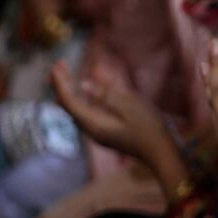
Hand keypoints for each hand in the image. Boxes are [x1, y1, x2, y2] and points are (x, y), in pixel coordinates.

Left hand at [50, 61, 171, 165]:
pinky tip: (81, 92)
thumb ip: (106, 95)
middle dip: (61, 84)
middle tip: (58, 64)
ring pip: (74, 110)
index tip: (57, 64)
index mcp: (94, 124)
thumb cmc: (149, 128)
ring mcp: (97, 133)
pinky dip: (79, 99)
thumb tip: (84, 84)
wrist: (160, 153)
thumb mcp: (130, 107)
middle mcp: (91, 130)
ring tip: (65, 74)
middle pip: (67, 106)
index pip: (69, 101)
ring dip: (69, 91)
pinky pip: (84, 114)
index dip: (61, 82)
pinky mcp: (104, 133)